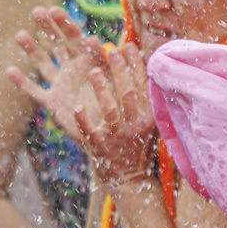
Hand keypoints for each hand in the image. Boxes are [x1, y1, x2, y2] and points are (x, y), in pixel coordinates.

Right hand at [7, 6, 108, 143]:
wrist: (114, 130)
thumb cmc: (118, 103)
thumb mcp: (113, 78)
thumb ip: (103, 61)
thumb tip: (94, 39)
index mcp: (90, 61)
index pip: (76, 37)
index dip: (65, 23)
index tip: (53, 9)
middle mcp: (73, 69)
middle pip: (58, 44)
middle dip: (48, 28)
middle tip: (36, 11)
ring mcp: (62, 85)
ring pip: (44, 63)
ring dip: (32, 50)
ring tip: (19, 34)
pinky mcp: (54, 103)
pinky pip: (36, 91)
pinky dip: (23, 83)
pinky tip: (10, 71)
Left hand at [75, 44, 157, 187]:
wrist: (131, 181)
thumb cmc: (138, 147)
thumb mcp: (149, 124)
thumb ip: (146, 101)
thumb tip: (142, 70)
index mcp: (148, 116)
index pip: (144, 85)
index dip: (136, 64)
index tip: (128, 46)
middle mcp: (134, 125)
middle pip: (129, 92)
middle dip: (120, 70)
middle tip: (111, 51)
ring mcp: (117, 137)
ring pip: (111, 109)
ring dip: (102, 89)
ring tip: (93, 72)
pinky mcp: (100, 147)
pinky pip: (91, 131)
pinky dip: (85, 120)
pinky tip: (78, 107)